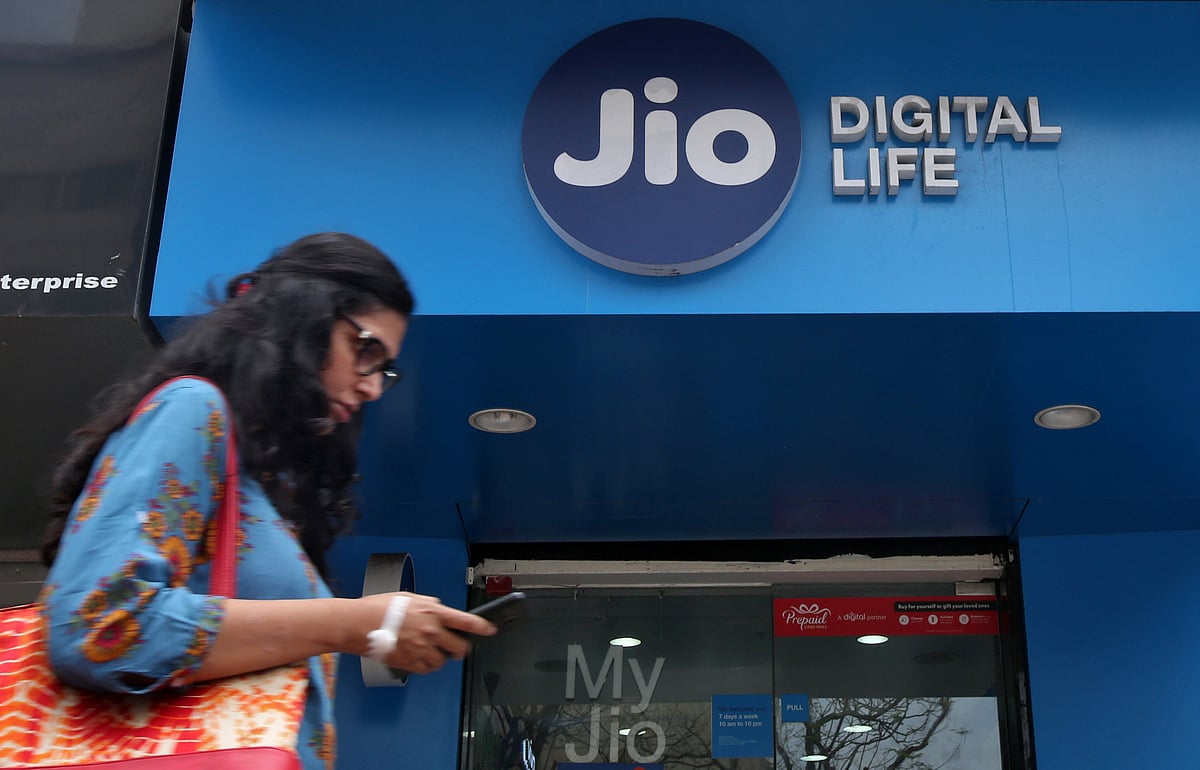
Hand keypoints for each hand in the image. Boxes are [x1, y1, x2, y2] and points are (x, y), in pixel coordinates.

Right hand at [365, 593, 496, 674]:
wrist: (357, 624)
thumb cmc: (377, 608)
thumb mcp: (408, 597)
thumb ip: (428, 604)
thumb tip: (438, 608)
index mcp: (432, 612)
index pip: (465, 621)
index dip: (482, 627)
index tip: (490, 630)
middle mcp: (430, 631)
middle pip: (460, 647)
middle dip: (460, 648)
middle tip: (455, 648)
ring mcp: (421, 648)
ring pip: (443, 661)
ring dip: (440, 658)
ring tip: (428, 651)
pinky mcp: (410, 662)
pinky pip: (427, 669)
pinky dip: (425, 666)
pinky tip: (417, 658)